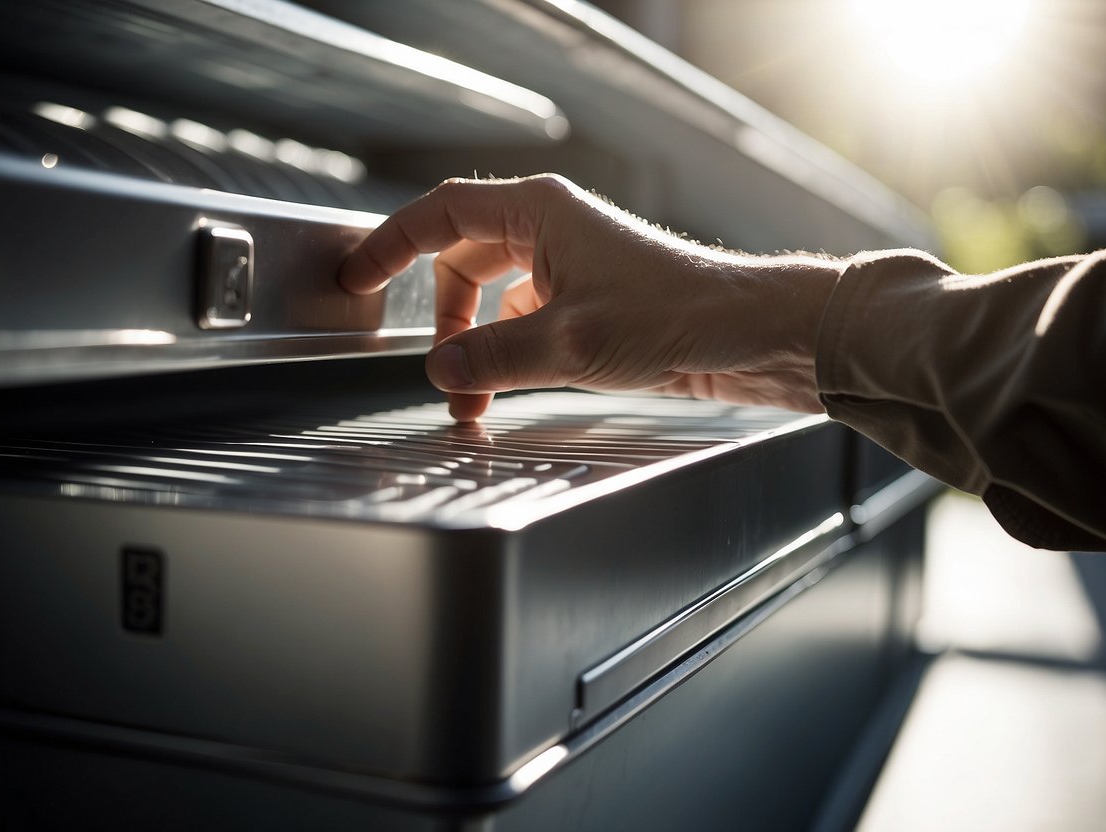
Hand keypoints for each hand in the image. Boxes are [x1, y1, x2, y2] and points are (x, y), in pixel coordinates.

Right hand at [338, 174, 840, 421]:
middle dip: (444, 319)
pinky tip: (508, 392)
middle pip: (462, 262)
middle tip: (437, 368)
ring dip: (477, 348)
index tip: (359, 277)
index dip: (392, 243)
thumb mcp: (570, 343)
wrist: (746, 335)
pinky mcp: (588, 302)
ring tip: (472, 398)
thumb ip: (495, 358)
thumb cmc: (676, 314)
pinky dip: (508, 357)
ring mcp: (569, 267)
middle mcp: (550, 231)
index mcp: (538, 212)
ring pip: (494, 300)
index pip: (440, 214)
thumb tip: (441, 371)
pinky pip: (525, 323)